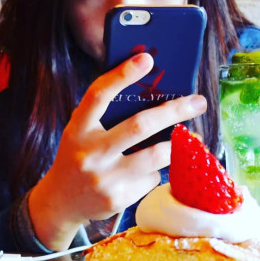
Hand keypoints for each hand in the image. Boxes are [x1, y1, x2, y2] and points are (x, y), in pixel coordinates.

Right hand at [29, 52, 206, 249]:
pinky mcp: (117, 199)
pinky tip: (147, 171)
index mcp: (78, 128)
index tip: (146, 58)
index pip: (98, 96)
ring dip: (176, 144)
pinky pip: (150, 179)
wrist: (61, 202)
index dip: (122, 75)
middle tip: (198, 102)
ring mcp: (104, 178)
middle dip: (174, 111)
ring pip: (154, 156)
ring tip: (191, 137)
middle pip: (139, 126)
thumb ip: (104, 115)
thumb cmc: (78, 156)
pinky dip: (154, 171)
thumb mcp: (81, 132)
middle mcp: (89, 152)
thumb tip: (150, 91)